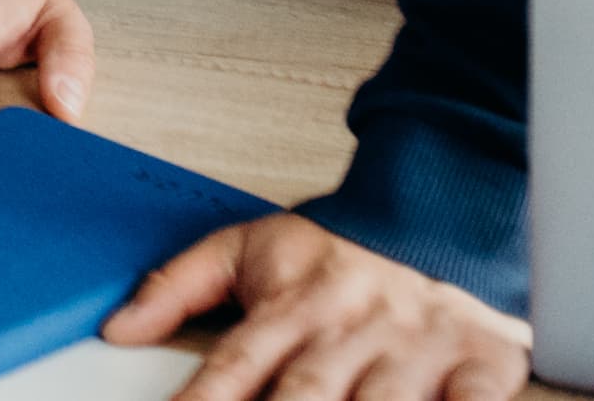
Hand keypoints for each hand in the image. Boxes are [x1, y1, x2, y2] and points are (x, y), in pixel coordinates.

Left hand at [106, 212, 531, 400]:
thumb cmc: (338, 250)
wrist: (438, 211)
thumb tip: (117, 328)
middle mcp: (347, 332)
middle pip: (304, 396)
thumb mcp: (246, 249)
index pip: (234, 367)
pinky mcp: (476, 361)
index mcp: (290, 308)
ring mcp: (412, 348)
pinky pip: (473, 400)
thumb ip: (177, 286)